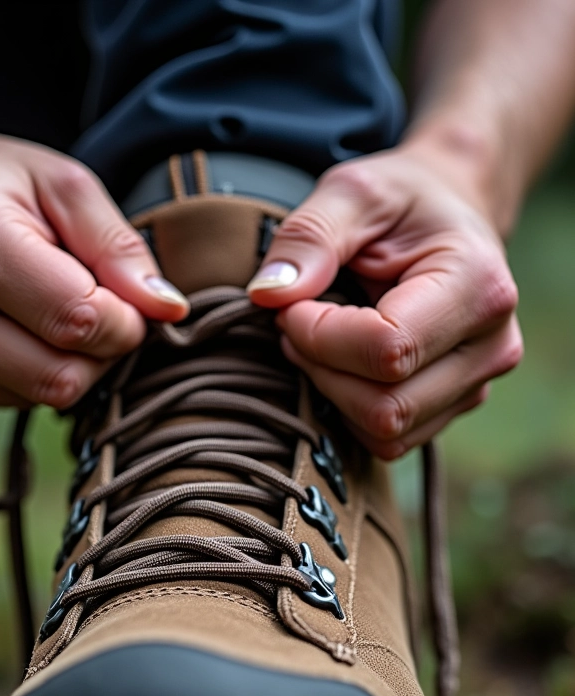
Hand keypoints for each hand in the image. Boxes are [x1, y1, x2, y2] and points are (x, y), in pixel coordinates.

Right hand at [0, 121, 188, 406]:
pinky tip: (14, 327)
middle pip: (62, 377)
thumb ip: (120, 248)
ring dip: (68, 362)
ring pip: (40, 397)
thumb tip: (167, 309)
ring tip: (49, 308)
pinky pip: (8, 402)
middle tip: (95, 305)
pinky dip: (31, 372)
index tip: (124, 294)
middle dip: (100, 349)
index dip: (124, 318)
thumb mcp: (66, 187)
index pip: (80, 322)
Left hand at [247, 143, 522, 459]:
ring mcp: (475, 384)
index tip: (291, 304)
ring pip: (384, 431)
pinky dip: (348, 408)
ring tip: (318, 339)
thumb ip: (309, 237)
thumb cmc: (404, 201)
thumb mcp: (353, 193)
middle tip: (296, 322)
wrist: (450, 214)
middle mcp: (491, 347)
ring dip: (331, 390)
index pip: (386, 349)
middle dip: (320, 367)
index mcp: (478, 287)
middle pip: (385, 405)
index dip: (319, 335)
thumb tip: (268, 295)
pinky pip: (387, 439)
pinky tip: (338, 363)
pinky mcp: (452, 405)